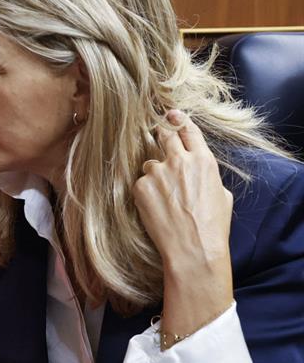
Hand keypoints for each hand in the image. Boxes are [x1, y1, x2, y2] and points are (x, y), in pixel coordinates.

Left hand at [133, 110, 233, 339]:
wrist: (193, 248)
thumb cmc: (212, 226)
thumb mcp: (222, 195)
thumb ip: (207, 176)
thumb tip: (198, 172)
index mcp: (204, 161)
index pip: (189, 131)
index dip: (179, 121)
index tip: (171, 114)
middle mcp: (179, 161)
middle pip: (164, 137)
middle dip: (161, 135)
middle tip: (158, 136)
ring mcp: (157, 172)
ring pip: (150, 164)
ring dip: (154, 174)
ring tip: (164, 197)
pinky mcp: (140, 186)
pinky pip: (141, 183)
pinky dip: (145, 192)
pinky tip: (155, 207)